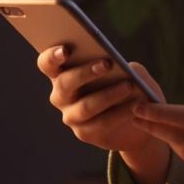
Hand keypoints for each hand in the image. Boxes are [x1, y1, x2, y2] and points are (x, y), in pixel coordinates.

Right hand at [37, 45, 169, 183]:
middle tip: (107, 63)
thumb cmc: (124, 81)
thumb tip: (117, 65)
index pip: (47, 63)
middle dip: (85, 72)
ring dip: (108, 95)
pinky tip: (134, 106)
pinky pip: (101, 123)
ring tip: (129, 86)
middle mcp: (60, 95)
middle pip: (65, 83)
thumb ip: (116, 63)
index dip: (52, 56)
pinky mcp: (84, 133)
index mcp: (62, 72)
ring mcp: (70, 116)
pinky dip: (119, 113)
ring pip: (85, 106)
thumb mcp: (123, 68)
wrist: (137, 117)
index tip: (65, 50)